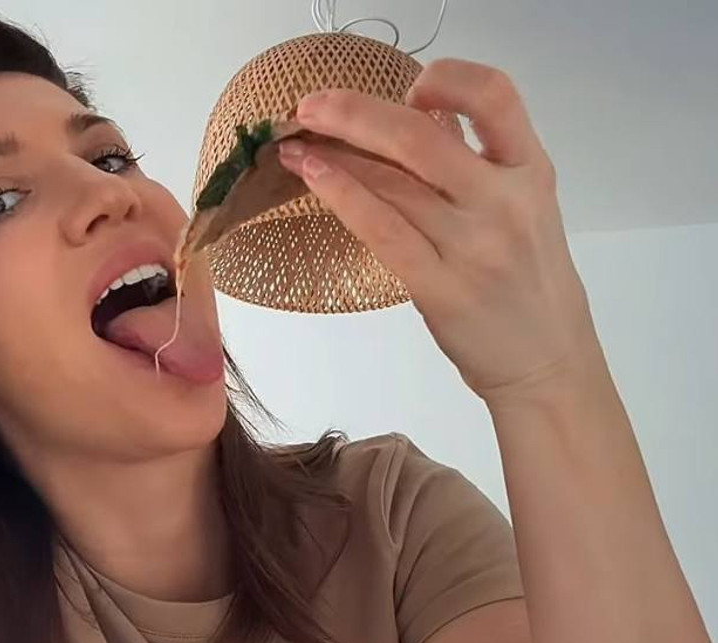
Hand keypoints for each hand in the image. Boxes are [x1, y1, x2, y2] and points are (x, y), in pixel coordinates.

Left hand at [278, 59, 604, 408]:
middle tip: (310, 107)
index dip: (445, 79)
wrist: (548, 362)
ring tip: (295, 145)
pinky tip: (313, 176)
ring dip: (334, 154)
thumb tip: (422, 118)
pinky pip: (382, 230)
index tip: (408, 88)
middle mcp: (504, 202)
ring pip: (391, 182)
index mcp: (530, 172)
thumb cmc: (530, 285)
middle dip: (352, 112)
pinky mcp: (441, 289)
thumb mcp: (525, 209)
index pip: (494, 94)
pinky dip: (342, 195)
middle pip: (419, 136)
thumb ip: (478, 163)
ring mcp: (472, 247)